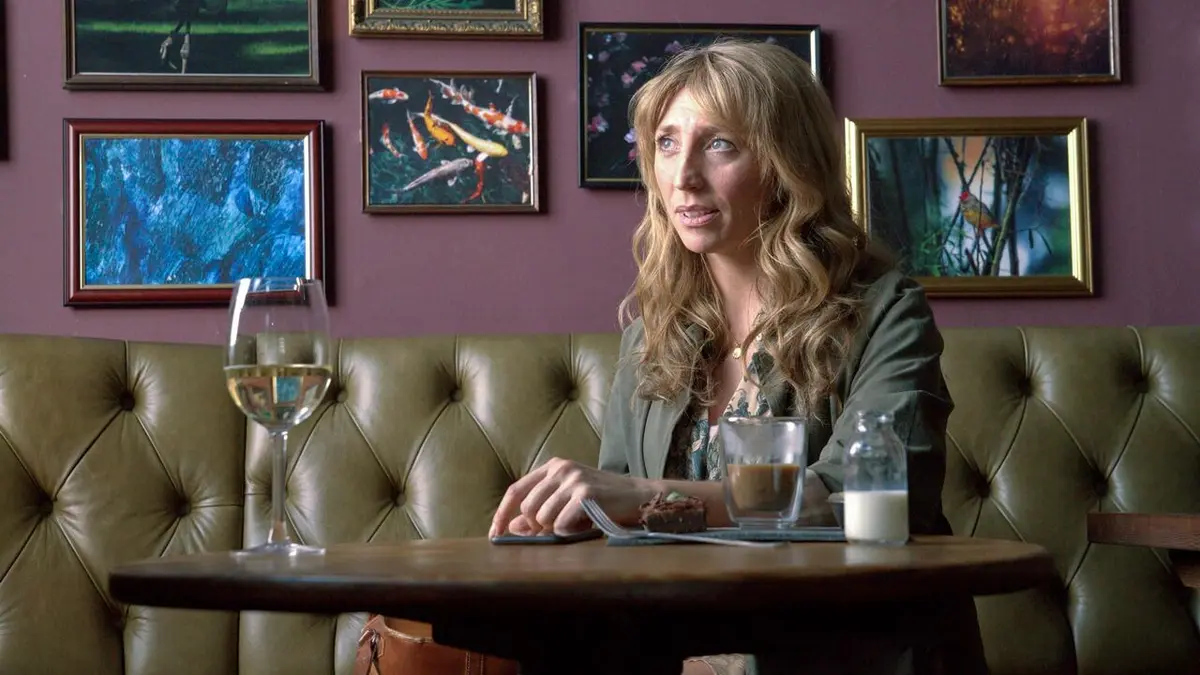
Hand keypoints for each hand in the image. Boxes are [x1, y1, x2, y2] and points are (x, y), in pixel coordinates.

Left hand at [489, 457, 657, 536]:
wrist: (640, 497)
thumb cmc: (602, 501)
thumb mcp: (567, 501)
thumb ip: (540, 510)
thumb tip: (512, 528)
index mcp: (553, 466)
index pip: (515, 491)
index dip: (502, 515)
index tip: (495, 535)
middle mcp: (561, 468)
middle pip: (527, 509)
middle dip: (536, 527)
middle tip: (556, 530)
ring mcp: (574, 479)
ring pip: (543, 518)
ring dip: (555, 530)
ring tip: (576, 524)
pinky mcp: (586, 493)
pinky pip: (561, 524)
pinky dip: (569, 532)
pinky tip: (584, 525)